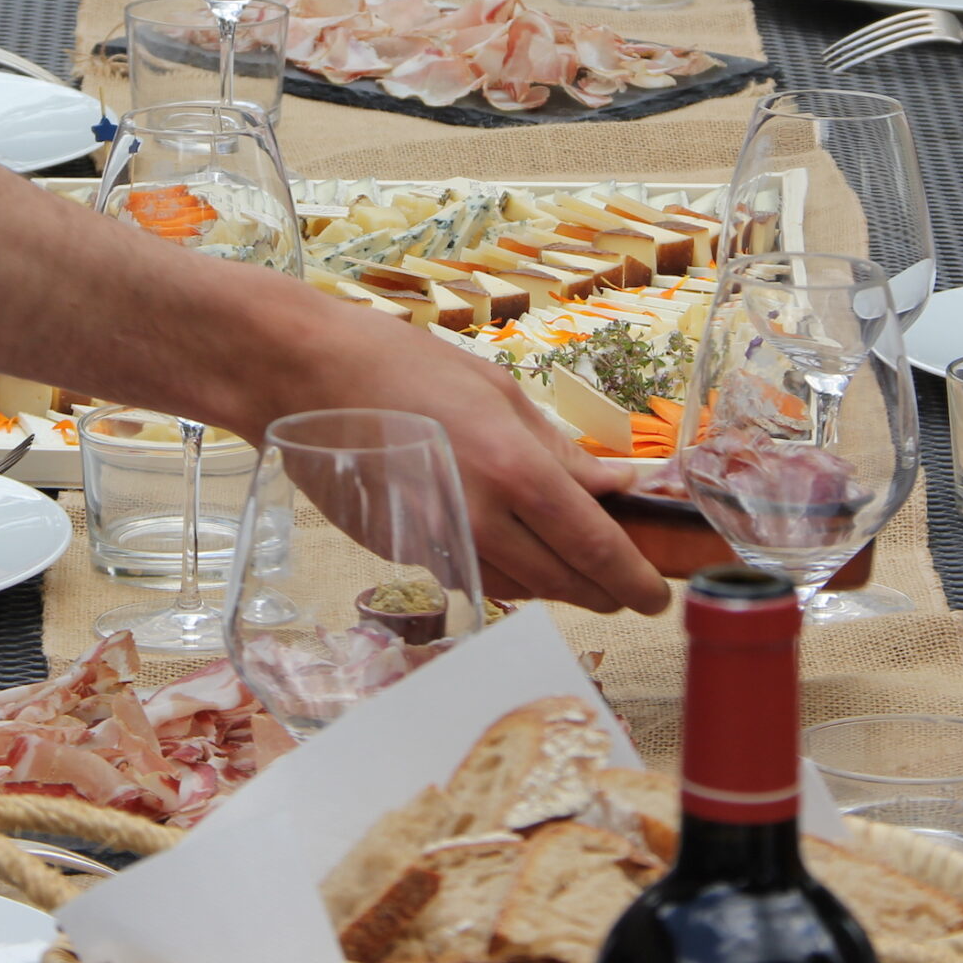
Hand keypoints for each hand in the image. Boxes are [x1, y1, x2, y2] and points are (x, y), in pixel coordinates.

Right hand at [267, 303, 668, 616]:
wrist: (304, 381)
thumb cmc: (403, 367)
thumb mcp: (499, 392)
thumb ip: (561, 452)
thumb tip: (617, 485)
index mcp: (515, 471)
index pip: (595, 549)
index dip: (634, 580)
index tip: (658, 595)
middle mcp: (480, 521)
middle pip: (563, 584)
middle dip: (602, 590)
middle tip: (626, 583)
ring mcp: (438, 546)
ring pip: (519, 589)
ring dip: (553, 581)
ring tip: (568, 555)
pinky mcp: (406, 556)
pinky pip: (473, 575)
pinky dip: (502, 568)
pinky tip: (502, 537)